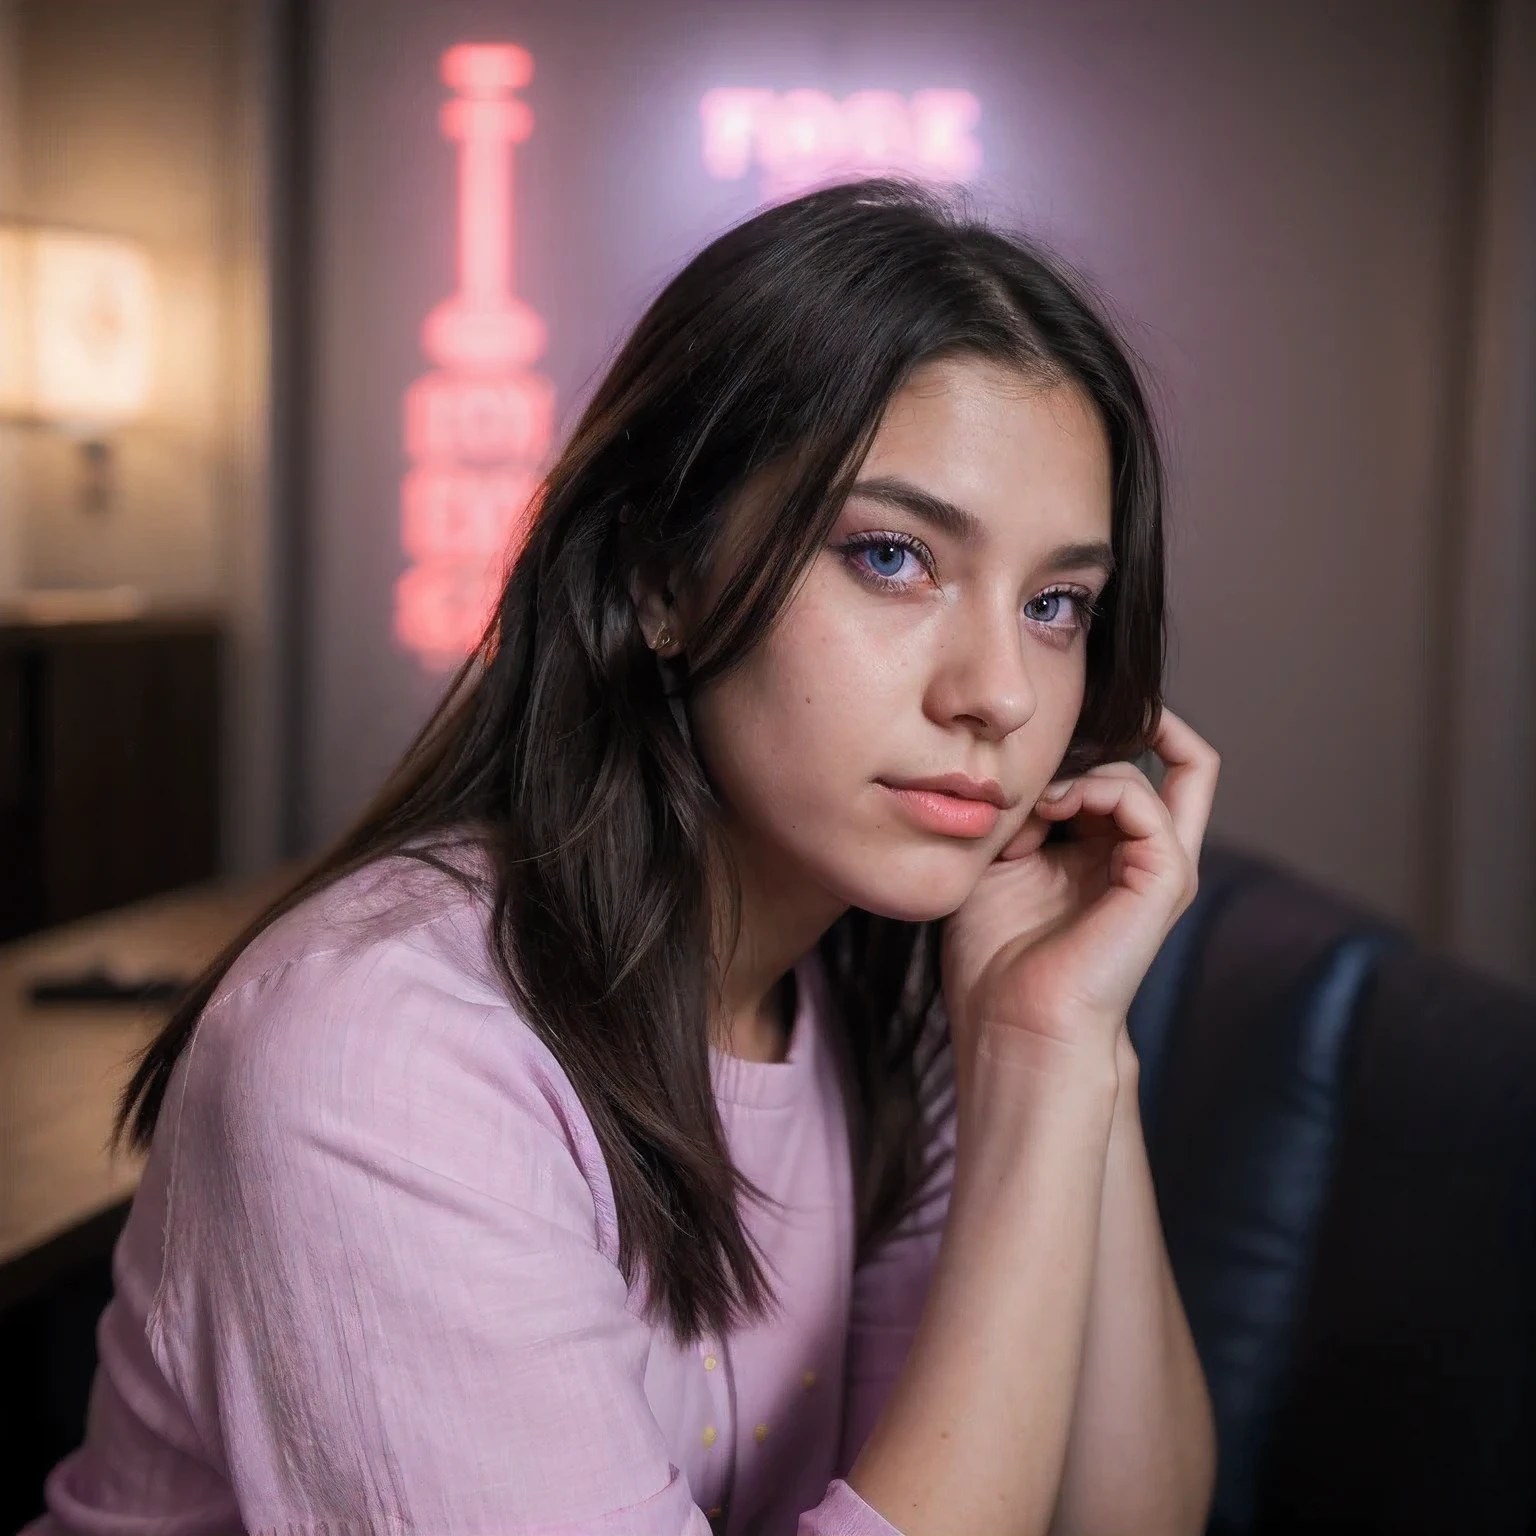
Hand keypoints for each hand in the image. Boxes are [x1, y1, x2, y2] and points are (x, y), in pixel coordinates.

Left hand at [941, 708, 1218, 1083]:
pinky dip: (1095, 788)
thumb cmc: (995, 955)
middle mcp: (1144, 856)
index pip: (1138, 767)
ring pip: (1151, 772)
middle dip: (1122, 725)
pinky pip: (1145, 800)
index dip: (1098, 735)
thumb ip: (1022, 808)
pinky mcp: (1165, 879)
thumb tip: (1030, 766)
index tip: (1046, 728)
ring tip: (1034, 805)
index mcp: (1109, 851)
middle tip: (1060, 726)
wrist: (1012, 1021)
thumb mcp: (999, 858)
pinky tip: (1053, 810)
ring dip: (1081, 771)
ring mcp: (1162, 868)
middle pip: (1181, 758)